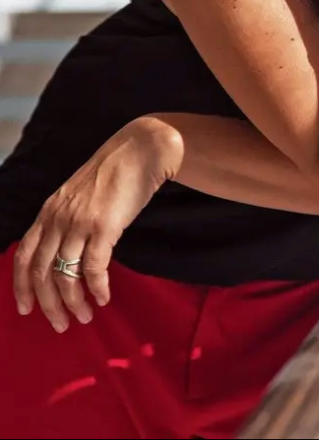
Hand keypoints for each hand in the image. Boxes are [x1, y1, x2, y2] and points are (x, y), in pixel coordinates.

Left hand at [12, 118, 181, 330]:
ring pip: (66, 274)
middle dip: (49, 304)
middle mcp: (58, 219)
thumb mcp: (79, 196)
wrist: (141, 150)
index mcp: (48, 212)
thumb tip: (66, 252)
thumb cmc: (115, 173)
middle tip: (61, 324)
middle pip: (42, 272)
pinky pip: (95, 267)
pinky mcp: (104, 227)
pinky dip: (97, 287)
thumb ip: (67, 220)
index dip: (21, 287)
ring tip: (85, 316)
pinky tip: (104, 297)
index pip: (23, 256)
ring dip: (74, 302)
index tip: (26, 309)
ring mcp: (79, 223)